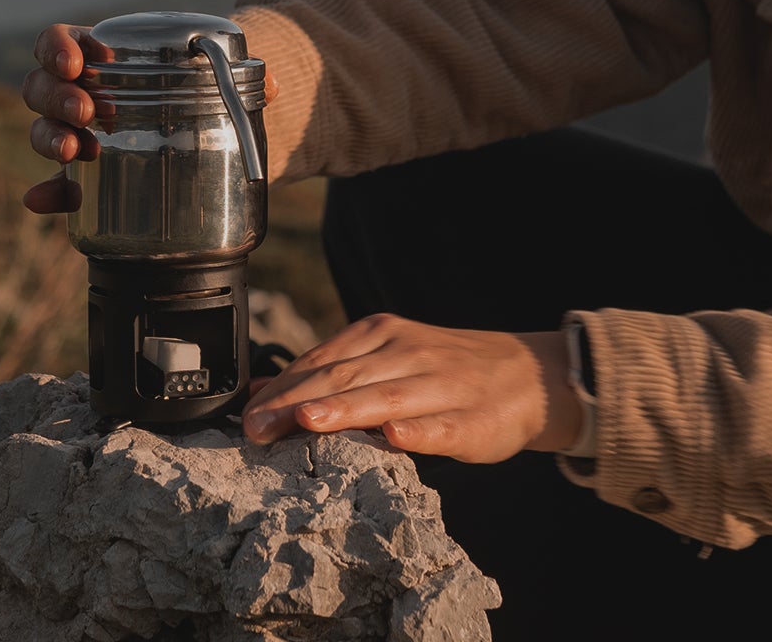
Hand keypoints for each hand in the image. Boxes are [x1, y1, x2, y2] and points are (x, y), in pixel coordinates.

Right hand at [20, 20, 278, 212]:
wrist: (204, 128)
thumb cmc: (197, 88)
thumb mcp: (215, 75)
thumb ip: (240, 78)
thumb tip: (270, 84)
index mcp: (97, 54)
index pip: (59, 41)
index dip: (58, 48)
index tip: (79, 63)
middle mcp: (77, 92)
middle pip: (41, 86)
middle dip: (58, 98)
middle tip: (87, 112)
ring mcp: (77, 134)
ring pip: (43, 129)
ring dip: (50, 137)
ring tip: (75, 151)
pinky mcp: (85, 177)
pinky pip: (58, 185)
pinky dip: (47, 193)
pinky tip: (42, 200)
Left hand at [238, 313, 581, 463]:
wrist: (525, 376)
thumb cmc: (437, 372)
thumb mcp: (382, 359)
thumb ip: (327, 373)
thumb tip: (262, 391)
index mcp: (379, 335)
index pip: (320, 362)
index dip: (282, 390)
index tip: (246, 415)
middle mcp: (406, 353)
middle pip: (342, 379)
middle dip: (295, 404)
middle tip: (256, 429)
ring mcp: (441, 385)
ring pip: (384, 398)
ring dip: (344, 410)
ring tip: (307, 421)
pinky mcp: (472, 420)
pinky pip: (441, 425)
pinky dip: (418, 430)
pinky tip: (395, 436)